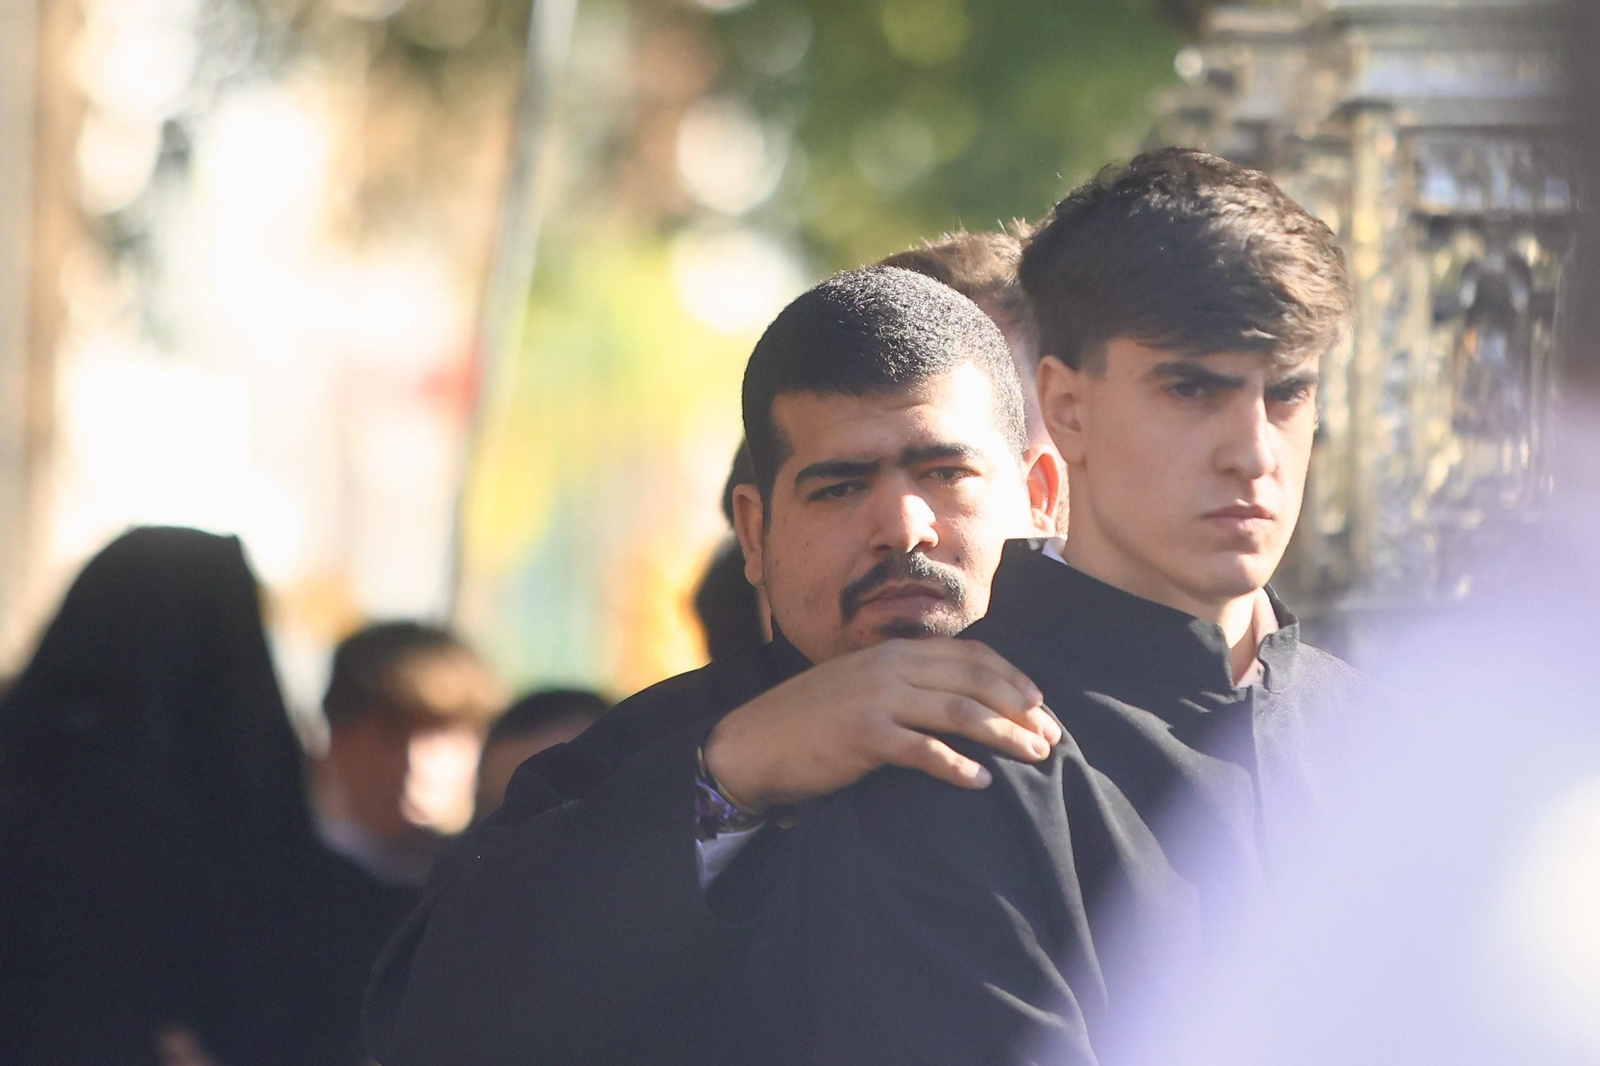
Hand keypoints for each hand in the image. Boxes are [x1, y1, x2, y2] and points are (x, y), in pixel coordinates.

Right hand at [703, 638, 1058, 813]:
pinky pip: (922, 750)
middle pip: (974, 680)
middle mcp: (889, 667)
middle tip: (1051, 735)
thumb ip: (903, 685)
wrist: (752, 743)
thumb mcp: (861, 687)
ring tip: (1034, 756)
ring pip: (958, 712)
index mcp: (892, 652)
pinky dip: (957, 766)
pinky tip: (982, 782)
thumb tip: (953, 701)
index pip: (969, 654)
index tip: (1040, 703)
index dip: (1011, 676)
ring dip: (1004, 734)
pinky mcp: (863, 736)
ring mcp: (876, 700)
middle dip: (1020, 707)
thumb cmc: (811, 722)